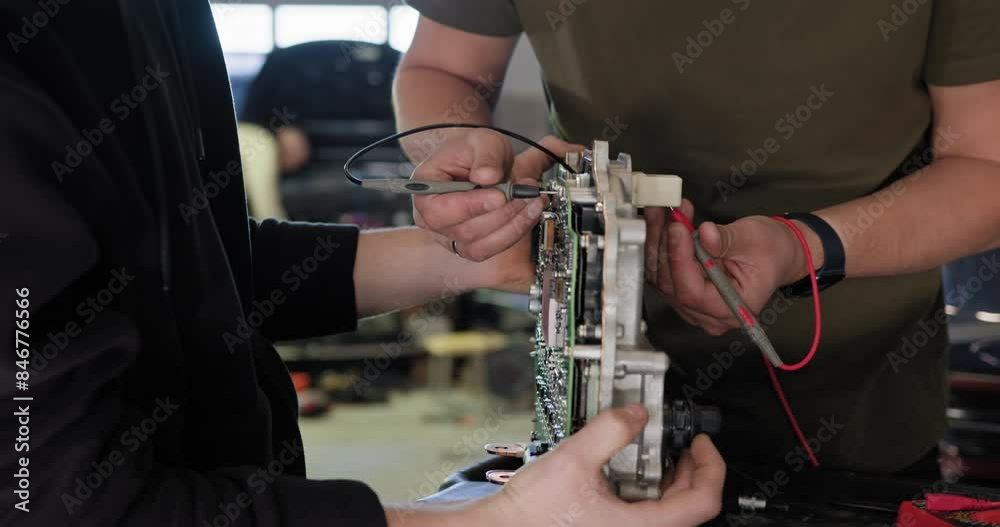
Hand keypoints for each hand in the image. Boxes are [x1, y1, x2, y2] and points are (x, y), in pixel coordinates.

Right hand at [411, 129, 581, 261]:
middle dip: (502, 212)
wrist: (479, 162)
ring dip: (513, 224)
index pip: (439, 209)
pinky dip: (516, 232)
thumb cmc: (473, 151)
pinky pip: (492, 249)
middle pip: (464, 230)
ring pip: (480, 245)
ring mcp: (450, 235)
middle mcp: (431, 217)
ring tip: (534, 200)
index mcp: (424, 187)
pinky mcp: (470, 245)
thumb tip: (488, 176)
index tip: (500, 196)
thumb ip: (485, 156)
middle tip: (526, 191)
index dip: (471, 206)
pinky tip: (530, 213)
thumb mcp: (482, 140)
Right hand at [471, 406, 724, 526]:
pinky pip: (647, 514)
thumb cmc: (532, 514)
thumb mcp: (573, 459)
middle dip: (691, 469)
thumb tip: (636, 413)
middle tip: (683, 443)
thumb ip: (609, 431)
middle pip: (690, 507)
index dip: (711, 467)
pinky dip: (648, 490)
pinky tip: (630, 470)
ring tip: (657, 452)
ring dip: (670, 479)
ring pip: (669, 512)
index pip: (702, 502)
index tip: (701, 444)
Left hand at [645, 199, 815, 335]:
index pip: (692, 292)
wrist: (777, 252)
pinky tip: (663, 221)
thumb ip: (727, 240)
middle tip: (669, 214)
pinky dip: (661, 243)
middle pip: (671, 284)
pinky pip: (663, 269)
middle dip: (666, 244)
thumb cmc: (772, 251)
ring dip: (659, 240)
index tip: (677, 229)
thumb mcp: (754, 239)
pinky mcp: (683, 289)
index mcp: (729, 310)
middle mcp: (707, 313)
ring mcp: (692, 304)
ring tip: (663, 212)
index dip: (680, 259)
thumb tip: (705, 234)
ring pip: (661, 275)